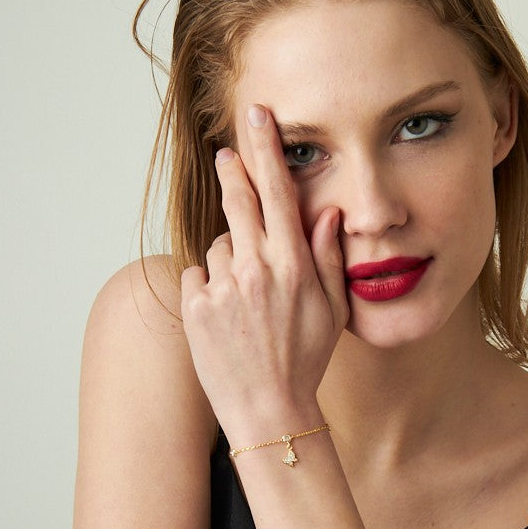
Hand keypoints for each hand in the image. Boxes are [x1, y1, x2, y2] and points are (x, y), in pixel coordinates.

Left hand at [180, 104, 348, 437]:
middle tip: (228, 156)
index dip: (265, 150)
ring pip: (219, 246)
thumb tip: (328, 214)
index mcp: (294, 266)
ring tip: (245, 300)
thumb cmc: (304, 361)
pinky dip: (209, 288)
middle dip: (234, 172)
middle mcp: (257, 270)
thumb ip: (329, 258)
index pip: (278, 193)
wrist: (268, 410)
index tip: (257, 118)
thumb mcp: (331, 311)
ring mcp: (222, 289)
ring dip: (229, 259)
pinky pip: (199, 277)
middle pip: (239, 200)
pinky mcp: (196, 308)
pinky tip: (225, 317)